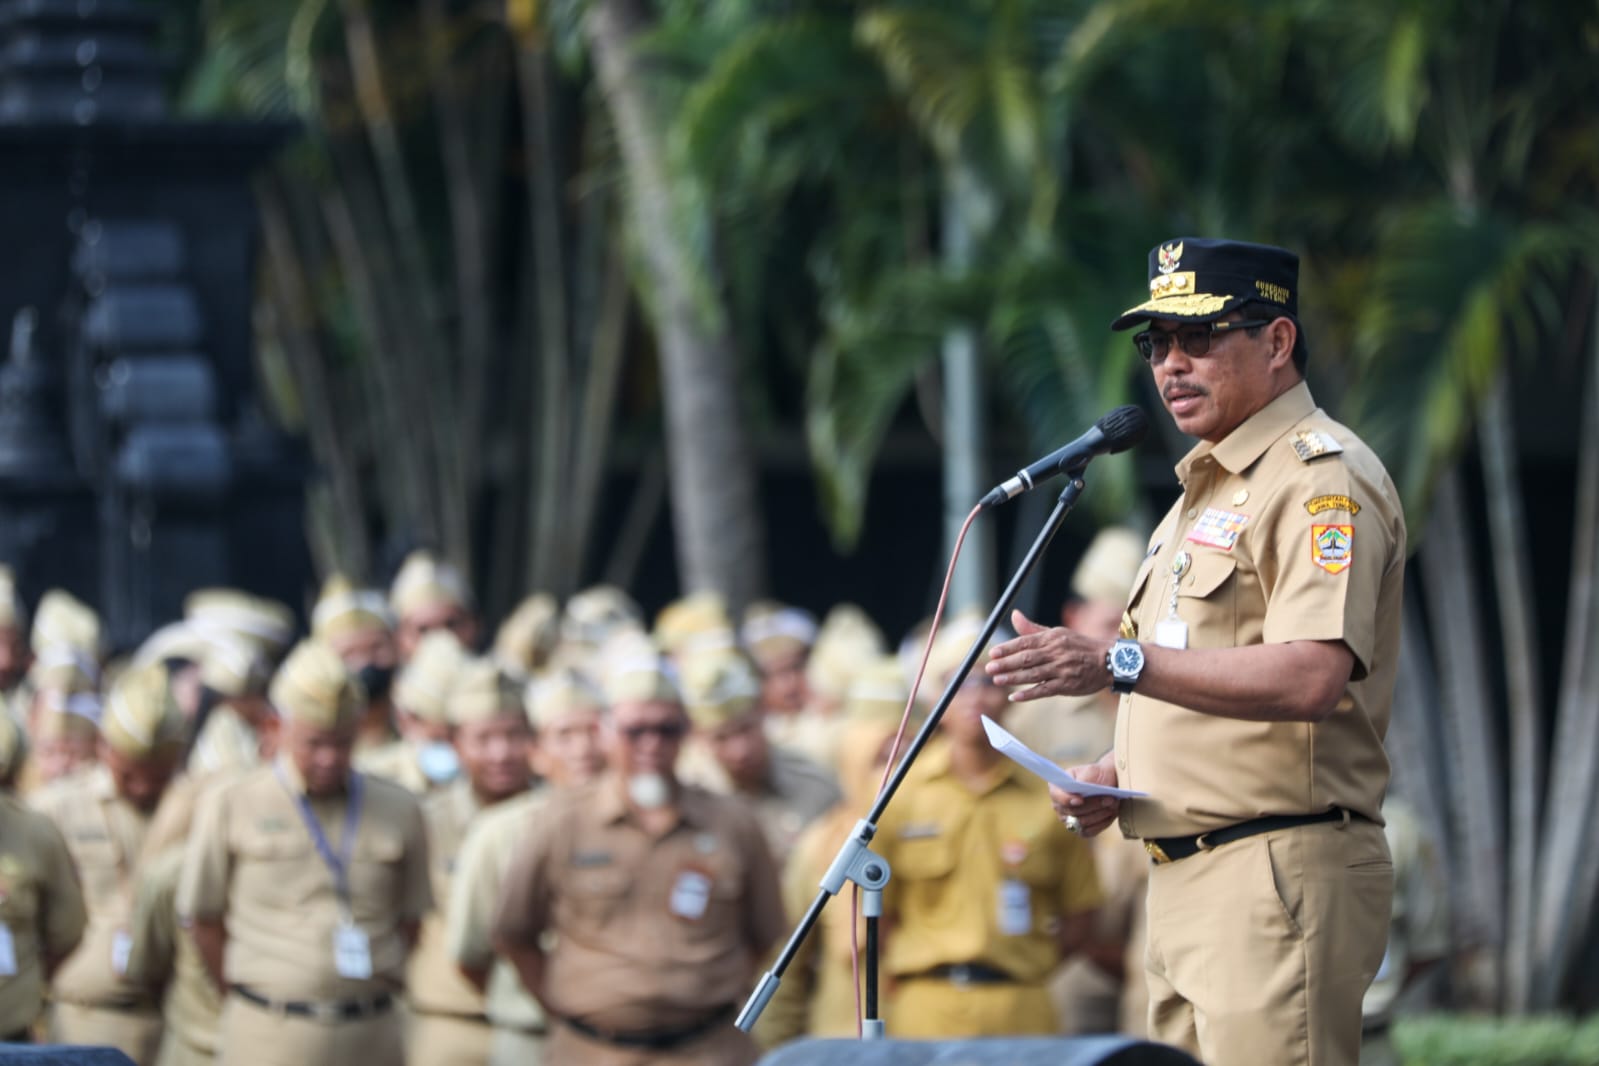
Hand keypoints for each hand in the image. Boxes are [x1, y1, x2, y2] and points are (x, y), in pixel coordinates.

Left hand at [986, 610, 1113, 701]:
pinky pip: (1044, 690)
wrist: (1108, 661)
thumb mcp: (1058, 633)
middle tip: (989, 668)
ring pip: (1033, 675)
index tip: (993, 653)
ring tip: (997, 680)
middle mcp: (1056, 653)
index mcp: (1052, 639)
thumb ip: (1033, 629)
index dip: (1008, 648)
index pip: (1025, 642)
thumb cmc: (1079, 646)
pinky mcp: (1067, 685)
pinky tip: (1015, 696)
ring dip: (1013, 678)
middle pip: (1026, 659)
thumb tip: (1014, 615)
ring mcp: (1062, 670)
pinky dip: (1029, 694)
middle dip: (1006, 664)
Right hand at [1048, 756, 1120, 837]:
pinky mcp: (1080, 830)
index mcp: (1057, 787)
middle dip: (1093, 806)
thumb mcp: (1091, 772)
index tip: (1081, 800)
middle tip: (1110, 799)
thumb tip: (1078, 800)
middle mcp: (1059, 806)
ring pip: (1082, 823)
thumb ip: (1083, 783)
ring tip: (1113, 804)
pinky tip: (1110, 813)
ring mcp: (1068, 820)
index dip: (1066, 800)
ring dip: (1100, 814)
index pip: (1056, 796)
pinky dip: (1102, 823)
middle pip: (1072, 812)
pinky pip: (1089, 832)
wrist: (1109, 781)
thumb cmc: (1098, 774)